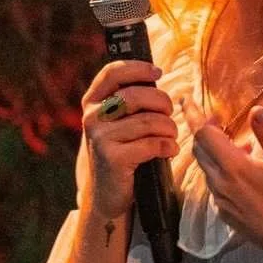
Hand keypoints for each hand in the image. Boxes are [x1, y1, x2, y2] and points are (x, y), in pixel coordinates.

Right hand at [80, 58, 178, 223]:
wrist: (106, 194)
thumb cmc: (120, 151)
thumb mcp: (116, 122)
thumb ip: (128, 99)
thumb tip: (155, 74)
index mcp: (92, 102)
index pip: (112, 72)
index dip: (138, 68)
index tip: (158, 72)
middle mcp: (92, 117)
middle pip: (137, 95)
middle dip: (162, 103)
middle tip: (169, 115)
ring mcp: (100, 138)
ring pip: (149, 121)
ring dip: (169, 129)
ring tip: (171, 136)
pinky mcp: (113, 158)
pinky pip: (152, 144)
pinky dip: (168, 146)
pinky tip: (169, 150)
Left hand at [190, 107, 262, 262]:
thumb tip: (255, 110)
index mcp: (234, 169)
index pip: (203, 136)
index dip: (194, 116)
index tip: (187, 100)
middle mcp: (221, 185)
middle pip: (200, 151)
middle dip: (205, 132)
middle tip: (220, 121)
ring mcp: (222, 203)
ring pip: (207, 169)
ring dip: (216, 153)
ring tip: (243, 147)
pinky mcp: (226, 215)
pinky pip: (215, 186)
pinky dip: (222, 171)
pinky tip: (245, 173)